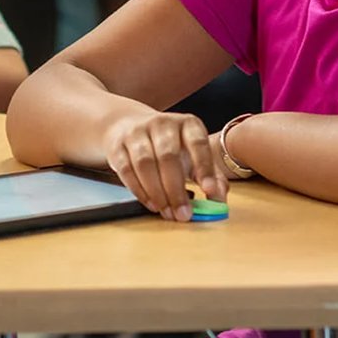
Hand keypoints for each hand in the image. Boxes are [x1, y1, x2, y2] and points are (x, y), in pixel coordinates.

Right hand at [102, 111, 226, 220]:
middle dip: (176, 190)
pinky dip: (139, 191)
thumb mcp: (193, 155)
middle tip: (183, 214)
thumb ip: (211, 175)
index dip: (204, 167)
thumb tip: (220, 200)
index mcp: (187, 124)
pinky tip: (151, 204)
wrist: (128, 126)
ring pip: (145, 164)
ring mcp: (137, 132)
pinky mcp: (118, 145)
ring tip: (167, 211)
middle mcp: (162, 123)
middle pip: (168, 157)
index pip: (198, 143)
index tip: (209, 191)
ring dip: (157, 192)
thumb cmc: (169, 146)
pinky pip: (127, 170)